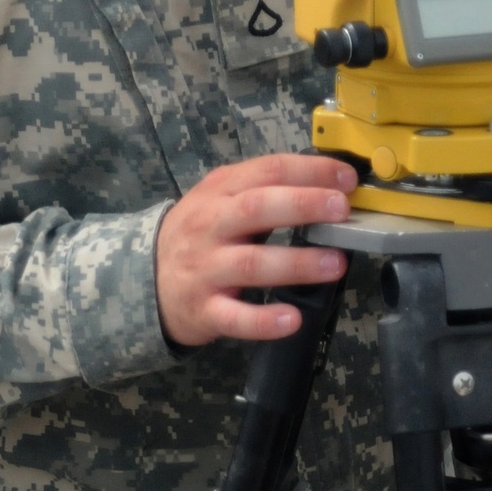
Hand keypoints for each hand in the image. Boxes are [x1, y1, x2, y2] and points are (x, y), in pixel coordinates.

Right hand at [155, 154, 357, 346]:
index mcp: (220, 191)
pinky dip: (264, 320)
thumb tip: (327, 185)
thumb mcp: (220, 199)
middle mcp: (211, 225)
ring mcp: (206, 269)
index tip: (347, 179)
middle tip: (341, 209)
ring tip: (335, 264)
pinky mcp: (204, 310)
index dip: (308, 171)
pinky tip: (292, 319)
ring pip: (251, 263)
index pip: (267, 170)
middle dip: (302, 205)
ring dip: (296, 263)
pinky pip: (235, 317)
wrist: (145, 278)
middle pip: (257, 208)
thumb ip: (265, 190)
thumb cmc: (199, 234)